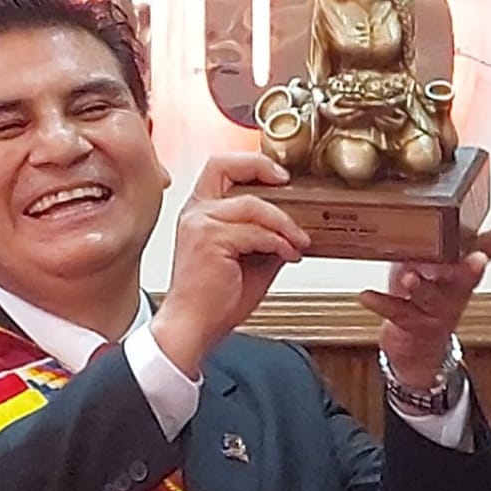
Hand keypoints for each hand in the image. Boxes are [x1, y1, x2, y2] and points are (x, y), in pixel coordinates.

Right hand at [150, 153, 310, 374]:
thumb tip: (295, 228)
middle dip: (262, 169)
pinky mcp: (210, 240)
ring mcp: (200, 224)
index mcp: (199, 213)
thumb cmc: (213, 301)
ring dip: (284, 224)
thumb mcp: (249, 261)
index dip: (251, 163)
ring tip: (298, 242)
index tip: (279, 175)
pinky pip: (256, 232)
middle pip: (226, 167)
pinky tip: (288, 256)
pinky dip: (279, 243)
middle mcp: (195, 213)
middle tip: (288, 185)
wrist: (193, 327)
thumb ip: (266, 238)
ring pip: (252, 205)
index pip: (220, 168)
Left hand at [363, 218, 490, 384]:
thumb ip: (440, 236)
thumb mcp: (435, 261)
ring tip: (410, 278)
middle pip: (466, 280)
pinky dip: (382, 303)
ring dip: (422, 287)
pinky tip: (367, 295)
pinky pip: (398, 314)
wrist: (417, 349)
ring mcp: (435, 311)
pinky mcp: (413, 325)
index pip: (489, 250)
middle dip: (471, 269)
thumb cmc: (424, 297)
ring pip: (433, 299)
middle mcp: (454, 293)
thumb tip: (436, 201)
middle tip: (477, 258)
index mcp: (462, 272)